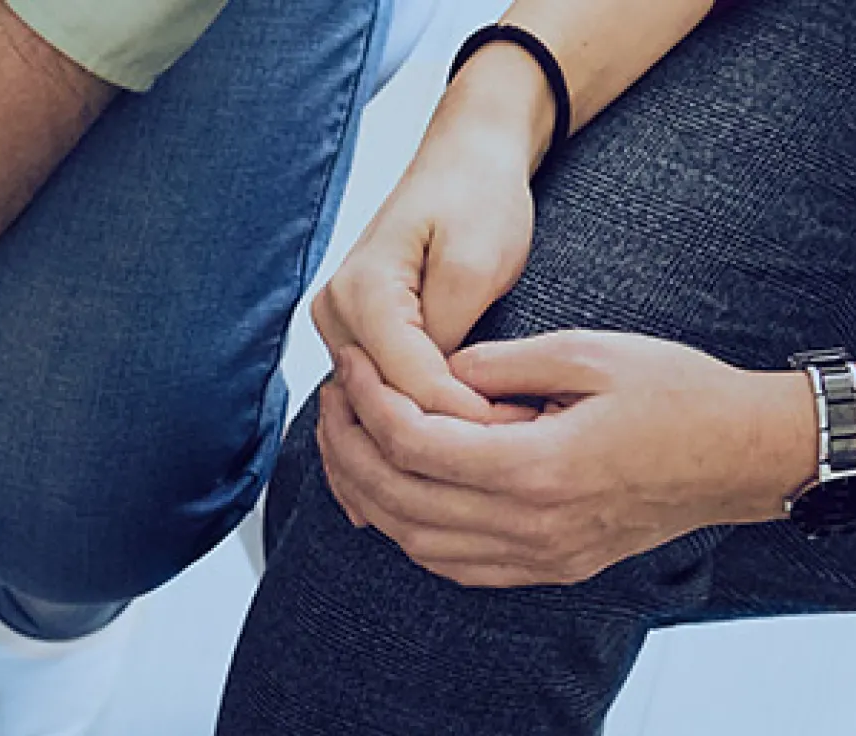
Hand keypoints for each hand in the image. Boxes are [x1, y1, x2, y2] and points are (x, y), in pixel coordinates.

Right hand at [309, 48, 550, 421]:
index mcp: (360, 292)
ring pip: (382, 408)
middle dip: (449, 434)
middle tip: (514, 455)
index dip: (464, 418)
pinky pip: (382, 396)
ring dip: (433, 432)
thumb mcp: (477, 261)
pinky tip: (460, 437)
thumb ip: (450, 334)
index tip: (520, 433)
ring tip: (493, 452)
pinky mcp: (358, 339)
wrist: (467, 159)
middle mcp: (334, 315)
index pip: (408, 384)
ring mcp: (339, 329)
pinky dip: (421, 417)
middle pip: (387, 405)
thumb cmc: (477, 196)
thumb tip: (439, 400)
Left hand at [317, 330, 810, 585]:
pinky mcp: (549, 569)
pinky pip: (455, 566)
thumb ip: (503, 364)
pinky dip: (411, 534)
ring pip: (417, 544)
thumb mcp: (591, 351)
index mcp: (538, 467)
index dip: (370, 405)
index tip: (352, 369)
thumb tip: (436, 372)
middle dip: (349, 452)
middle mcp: (531, 526)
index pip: (414, 446)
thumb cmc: (677, 394)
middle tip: (330, 405)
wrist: (742, 457)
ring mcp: (539, 557)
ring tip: (348, 447)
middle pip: (400, 501)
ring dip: (370, 498)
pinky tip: (395, 496)